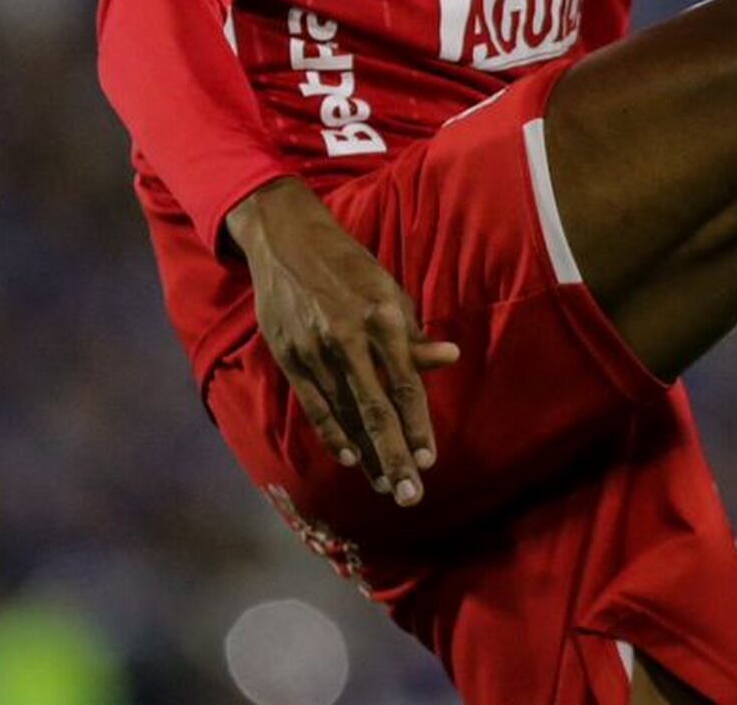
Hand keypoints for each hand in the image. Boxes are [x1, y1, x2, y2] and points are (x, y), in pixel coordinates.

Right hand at [227, 177, 457, 505]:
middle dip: (395, 456)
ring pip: (347, 414)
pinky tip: (350, 457)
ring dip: (368, 453)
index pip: (405, 385)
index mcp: (381, 319)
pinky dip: (332, 433)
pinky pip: (314, 405)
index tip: (429, 460)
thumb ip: (412, 333)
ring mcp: (315, 351)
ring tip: (385, 485)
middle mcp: (348, 338)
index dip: (417, 425)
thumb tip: (448, 358)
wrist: (288, 242)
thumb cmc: (350, 267)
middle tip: (409, 494)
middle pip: (377, 409)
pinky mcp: (289, 357)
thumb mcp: (389, 290)